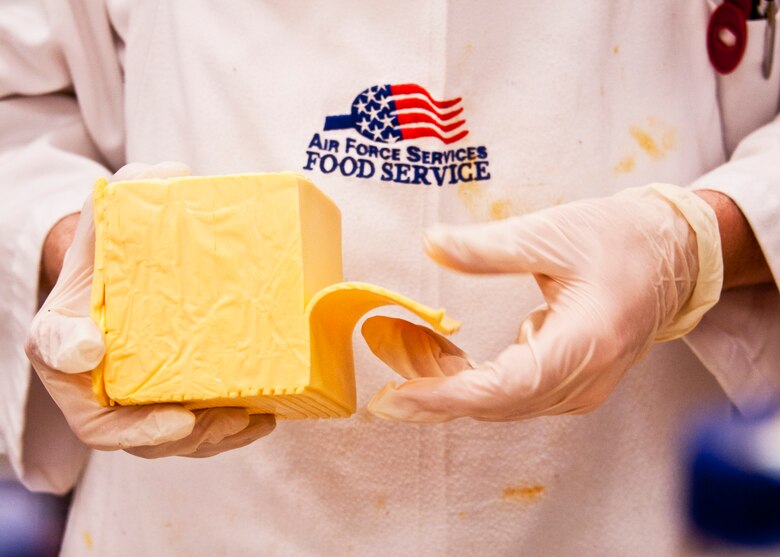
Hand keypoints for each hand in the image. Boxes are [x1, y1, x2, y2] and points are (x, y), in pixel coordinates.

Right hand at [25, 162, 274, 456]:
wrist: (128, 260)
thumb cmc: (111, 245)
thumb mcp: (106, 219)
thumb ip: (123, 202)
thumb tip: (168, 180)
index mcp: (67, 348)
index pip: (97, 415)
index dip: (135, 425)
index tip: (179, 418)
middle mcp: (97, 381)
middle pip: (138, 433)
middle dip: (186, 437)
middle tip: (229, 420)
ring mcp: (134, 393)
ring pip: (172, 436)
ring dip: (214, 436)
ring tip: (254, 420)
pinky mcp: (170, 392)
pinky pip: (197, 425)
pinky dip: (230, 427)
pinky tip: (265, 417)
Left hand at [363, 184, 722, 421]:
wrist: (673, 256)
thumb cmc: (622, 241)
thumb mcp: (551, 234)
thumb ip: (487, 248)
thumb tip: (431, 245)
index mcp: (586, 342)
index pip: (505, 387)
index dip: (446, 395)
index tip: (396, 396)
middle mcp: (586, 378)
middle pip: (495, 402)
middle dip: (433, 385)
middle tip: (384, 354)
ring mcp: (583, 387)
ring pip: (501, 403)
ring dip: (448, 381)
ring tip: (403, 346)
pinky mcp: (574, 382)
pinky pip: (514, 394)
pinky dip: (473, 378)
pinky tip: (442, 352)